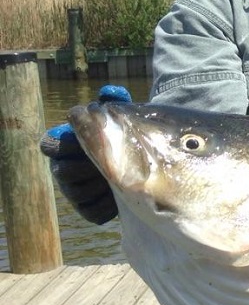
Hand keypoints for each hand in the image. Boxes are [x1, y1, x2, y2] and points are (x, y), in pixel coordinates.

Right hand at [39, 85, 131, 224]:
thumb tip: (110, 92)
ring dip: (99, 186)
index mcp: (65, 145)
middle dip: (87, 167)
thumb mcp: (122, 121)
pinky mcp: (89, 210)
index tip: (86, 141)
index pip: (49, 145)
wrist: (141, 166)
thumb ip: (116, 104)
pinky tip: (121, 196)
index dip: (66, 145)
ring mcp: (75, 191)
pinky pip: (91, 212)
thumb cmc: (123, 139)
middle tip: (108, 162)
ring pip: (76, 193)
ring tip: (119, 178)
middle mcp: (64, 169)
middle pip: (63, 172)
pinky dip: (107, 205)